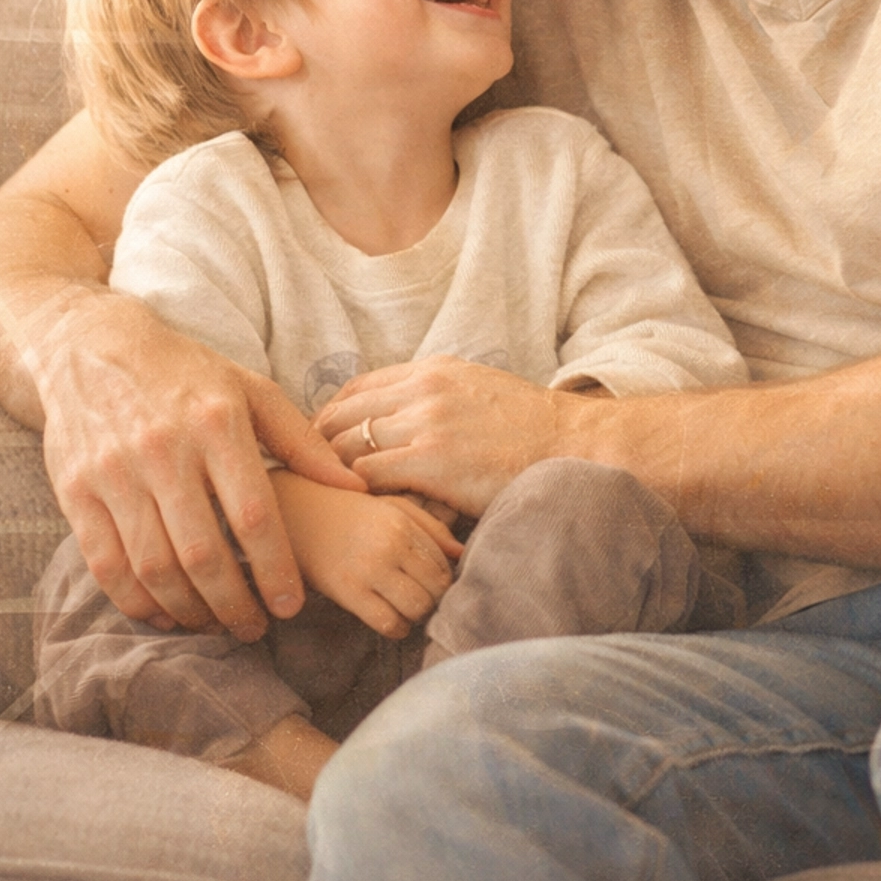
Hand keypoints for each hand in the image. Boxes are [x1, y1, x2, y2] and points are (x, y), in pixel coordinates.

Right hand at [37, 287, 365, 640]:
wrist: (92, 347)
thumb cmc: (185, 374)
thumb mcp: (250, 391)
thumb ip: (302, 442)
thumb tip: (356, 488)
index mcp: (215, 423)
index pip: (254, 515)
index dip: (275, 570)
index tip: (291, 605)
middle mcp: (163, 449)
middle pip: (203, 554)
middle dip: (234, 605)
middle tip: (255, 628)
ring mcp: (114, 473)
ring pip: (154, 567)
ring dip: (189, 610)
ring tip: (215, 624)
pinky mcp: (76, 491)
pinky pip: (106, 565)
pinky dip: (136, 601)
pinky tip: (164, 613)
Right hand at [271, 474, 462, 637]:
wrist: (295, 513)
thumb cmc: (348, 510)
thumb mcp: (391, 507)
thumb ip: (430, 528)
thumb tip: (462, 553)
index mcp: (403, 524)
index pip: (444, 566)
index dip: (444, 579)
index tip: (432, 582)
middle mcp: (389, 547)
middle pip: (435, 591)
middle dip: (433, 599)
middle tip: (422, 597)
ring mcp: (368, 571)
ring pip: (416, 609)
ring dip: (416, 614)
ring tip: (406, 606)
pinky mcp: (347, 592)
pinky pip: (388, 624)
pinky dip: (397, 627)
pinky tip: (391, 617)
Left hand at [322, 357, 567, 515]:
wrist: (573, 443)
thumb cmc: (531, 428)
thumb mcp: (478, 389)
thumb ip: (437, 395)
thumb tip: (402, 416)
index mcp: (432, 370)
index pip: (356, 388)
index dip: (328, 418)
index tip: (316, 445)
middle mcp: (423, 388)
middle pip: (343, 414)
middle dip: (317, 447)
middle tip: (307, 478)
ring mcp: (426, 423)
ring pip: (349, 446)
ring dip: (333, 474)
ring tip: (325, 500)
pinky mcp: (433, 461)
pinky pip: (370, 475)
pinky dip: (358, 493)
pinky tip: (357, 510)